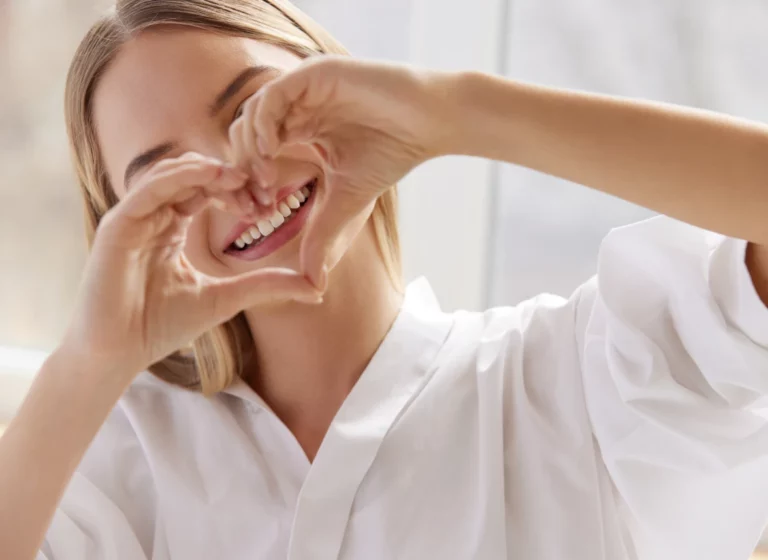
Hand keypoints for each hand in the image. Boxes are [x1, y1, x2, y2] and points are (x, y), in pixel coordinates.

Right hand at [61, 153, 320, 379]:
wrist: (120, 354)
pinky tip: (212, 176)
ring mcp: (135, 218)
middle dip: (229, 177)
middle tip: (261, 189)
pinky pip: (150, 188)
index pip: (207, 191)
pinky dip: (181, 176)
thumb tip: (316, 289)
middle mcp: (154, 217)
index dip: (239, 190)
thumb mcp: (226, 299)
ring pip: (172, 173)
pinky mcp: (118, 224)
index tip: (268, 203)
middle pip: (193, 176)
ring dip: (209, 170)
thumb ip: (265, 285)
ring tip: (241, 179)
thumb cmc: (163, 326)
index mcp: (173, 228)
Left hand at [231, 56, 452, 288]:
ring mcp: (303, 88)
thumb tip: (312, 286)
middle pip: (244, 132)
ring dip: (250, 147)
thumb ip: (322, 235)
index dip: (251, 182)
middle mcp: (296, 107)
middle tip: (259, 199)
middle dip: (244, 168)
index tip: (261, 211)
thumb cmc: (392, 155)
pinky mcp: (314, 74)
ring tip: (266, 178)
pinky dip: (264, 122)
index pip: (255, 151)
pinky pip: (272, 94)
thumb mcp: (347, 202)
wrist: (429, 125)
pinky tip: (272, 151)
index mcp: (299, 130)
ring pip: (252, 112)